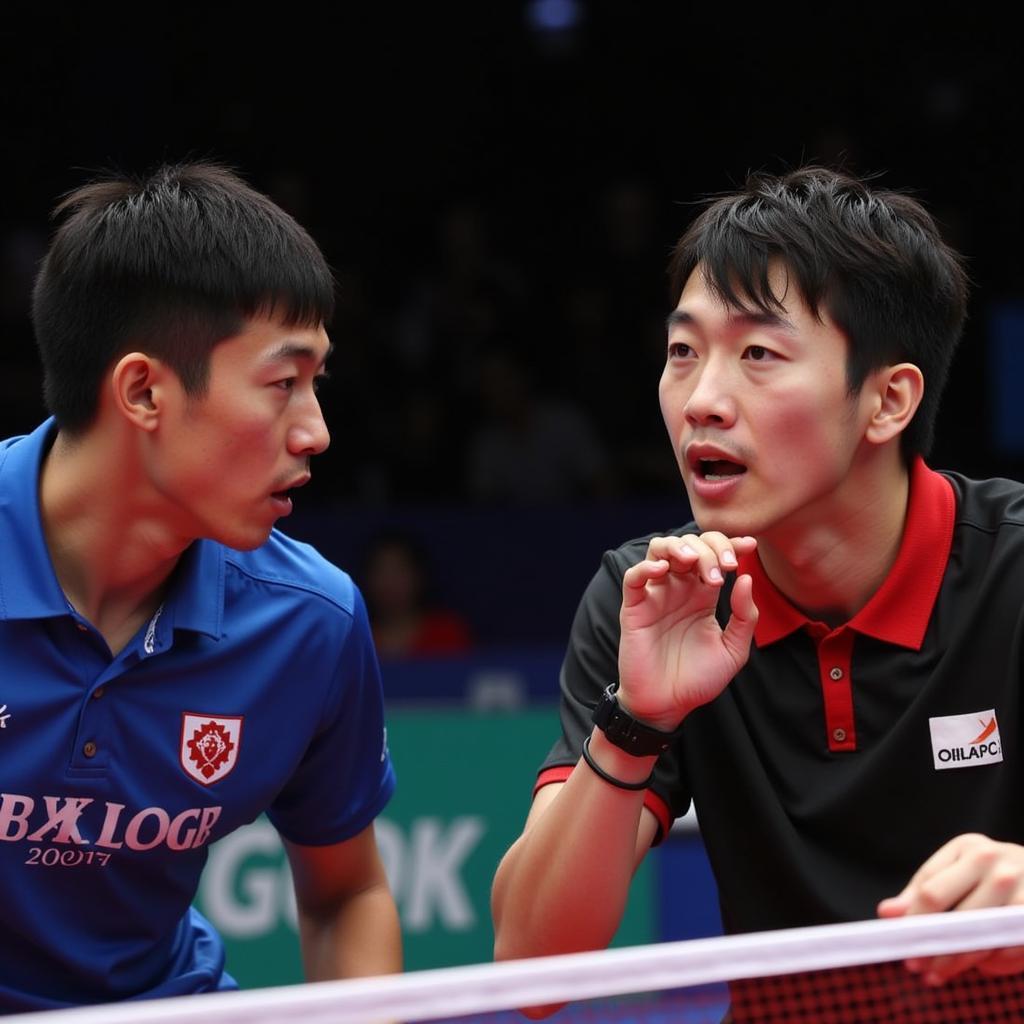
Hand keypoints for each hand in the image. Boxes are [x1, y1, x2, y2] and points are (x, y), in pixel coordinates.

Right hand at [618, 532, 757, 730]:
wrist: (667, 705)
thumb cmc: (699, 680)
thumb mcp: (734, 651)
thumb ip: (745, 617)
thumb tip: (746, 579)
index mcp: (703, 595)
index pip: (715, 556)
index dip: (731, 544)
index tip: (749, 546)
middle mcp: (680, 590)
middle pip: (690, 546)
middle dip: (710, 549)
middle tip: (723, 568)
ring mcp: (656, 596)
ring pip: (660, 550)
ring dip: (678, 547)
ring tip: (693, 561)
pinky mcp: (634, 608)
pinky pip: (634, 577)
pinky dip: (645, 566)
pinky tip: (662, 570)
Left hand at [877, 833, 1023, 983]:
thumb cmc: (986, 871)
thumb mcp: (953, 869)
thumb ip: (921, 890)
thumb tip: (885, 913)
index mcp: (968, 848)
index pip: (931, 891)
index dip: (912, 921)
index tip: (898, 942)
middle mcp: (997, 865)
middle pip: (957, 917)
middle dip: (933, 946)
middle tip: (913, 966)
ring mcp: (1022, 889)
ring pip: (982, 936)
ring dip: (957, 961)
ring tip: (935, 974)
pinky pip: (1009, 948)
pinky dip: (992, 963)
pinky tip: (977, 968)